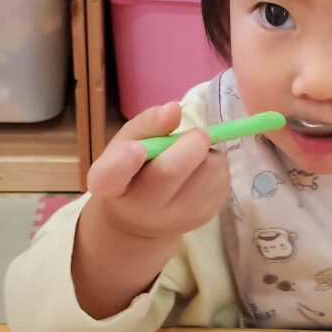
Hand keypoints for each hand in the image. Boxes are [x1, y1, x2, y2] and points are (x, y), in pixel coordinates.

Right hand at [86, 101, 229, 241]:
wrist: (142, 222)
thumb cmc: (132, 172)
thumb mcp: (127, 143)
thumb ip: (147, 124)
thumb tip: (174, 109)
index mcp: (110, 185)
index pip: (112, 176)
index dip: (125, 161)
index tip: (135, 148)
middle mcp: (142, 208)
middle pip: (171, 170)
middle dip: (192, 142)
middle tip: (194, 135)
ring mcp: (176, 218)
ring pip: (208, 171)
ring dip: (207, 154)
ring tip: (192, 158)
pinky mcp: (204, 218)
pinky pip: (221, 180)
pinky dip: (215, 167)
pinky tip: (199, 173)